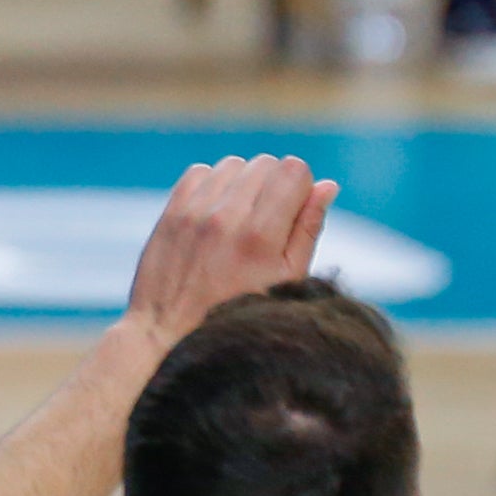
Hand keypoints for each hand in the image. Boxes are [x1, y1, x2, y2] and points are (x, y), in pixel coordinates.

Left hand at [125, 154, 338, 343]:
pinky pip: (200, 172)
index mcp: (261, 236)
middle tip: (266, 223)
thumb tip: (326, 185)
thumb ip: (308, 229)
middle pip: (266, 164)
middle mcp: (226, 217)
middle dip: (273, 186)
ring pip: (234, 165)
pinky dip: (212, 186)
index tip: (292, 213)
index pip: (293, 169)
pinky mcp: (171, 213)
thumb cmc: (238, 314)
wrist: (169, 331)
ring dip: (242, 185)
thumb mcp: (287, 282)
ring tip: (239, 220)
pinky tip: (214, 215)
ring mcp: (195, 212)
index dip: (300, 188)